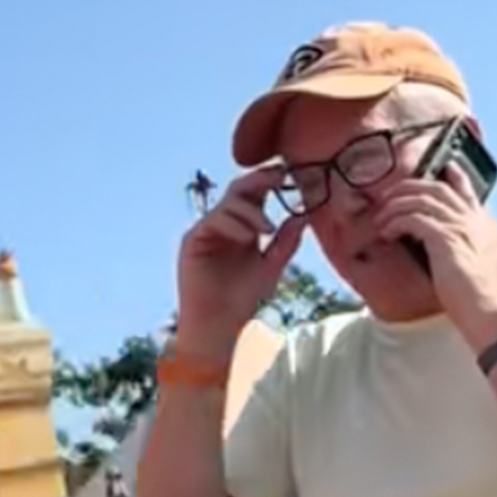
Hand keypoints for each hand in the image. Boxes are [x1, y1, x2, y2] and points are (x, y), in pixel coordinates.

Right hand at [174, 166, 306, 358]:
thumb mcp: (272, 267)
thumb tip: (303, 216)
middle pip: (239, 191)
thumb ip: (286, 242)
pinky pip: (213, 222)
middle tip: (279, 176)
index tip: (289, 172)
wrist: (219, 324)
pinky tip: (249, 236)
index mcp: (244, 227)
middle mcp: (225, 224)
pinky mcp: (192, 241)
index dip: (270, 182)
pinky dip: (233, 224)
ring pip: (227, 205)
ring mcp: (207, 231)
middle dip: (259, 181)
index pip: (255, 196)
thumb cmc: (243, 298)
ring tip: (267, 229)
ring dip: (250, 211)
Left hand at [373, 164, 496, 346]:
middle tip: (390, 196)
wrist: (488, 311)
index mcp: (485, 224)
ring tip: (381, 219)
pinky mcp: (444, 237)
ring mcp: (460, 226)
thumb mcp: (484, 264)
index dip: (453, 177)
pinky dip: (395, 223)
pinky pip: (411, 219)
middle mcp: (474, 219)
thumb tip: (454, 243)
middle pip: (436, 188)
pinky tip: (386, 233)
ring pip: (420, 199)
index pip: (466, 191)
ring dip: (395, 206)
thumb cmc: (483, 296)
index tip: (442, 167)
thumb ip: (474, 246)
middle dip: (409, 188)